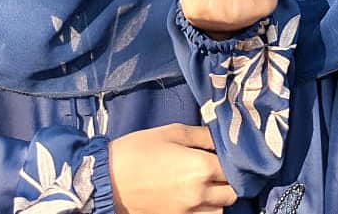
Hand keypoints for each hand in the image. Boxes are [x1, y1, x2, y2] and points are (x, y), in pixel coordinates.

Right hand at [109, 123, 235, 213]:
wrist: (104, 180)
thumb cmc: (137, 151)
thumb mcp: (172, 132)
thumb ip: (202, 136)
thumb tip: (220, 139)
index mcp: (201, 168)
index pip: (233, 168)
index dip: (231, 161)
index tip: (224, 155)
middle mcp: (199, 194)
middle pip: (231, 193)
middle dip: (227, 182)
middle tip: (216, 171)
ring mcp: (186, 212)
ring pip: (219, 211)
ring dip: (217, 200)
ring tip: (204, 187)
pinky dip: (202, 211)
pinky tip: (192, 199)